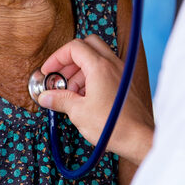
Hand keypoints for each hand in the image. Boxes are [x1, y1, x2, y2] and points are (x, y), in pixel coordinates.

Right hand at [39, 35, 153, 164]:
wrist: (139, 139)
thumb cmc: (114, 126)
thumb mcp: (78, 112)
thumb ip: (59, 100)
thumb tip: (46, 97)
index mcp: (100, 67)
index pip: (74, 47)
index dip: (57, 57)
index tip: (49, 71)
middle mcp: (113, 65)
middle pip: (88, 45)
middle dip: (70, 59)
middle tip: (60, 76)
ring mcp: (122, 72)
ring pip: (97, 57)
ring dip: (80, 70)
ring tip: (71, 92)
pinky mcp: (126, 82)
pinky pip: (107, 70)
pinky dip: (93, 76)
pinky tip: (85, 97)